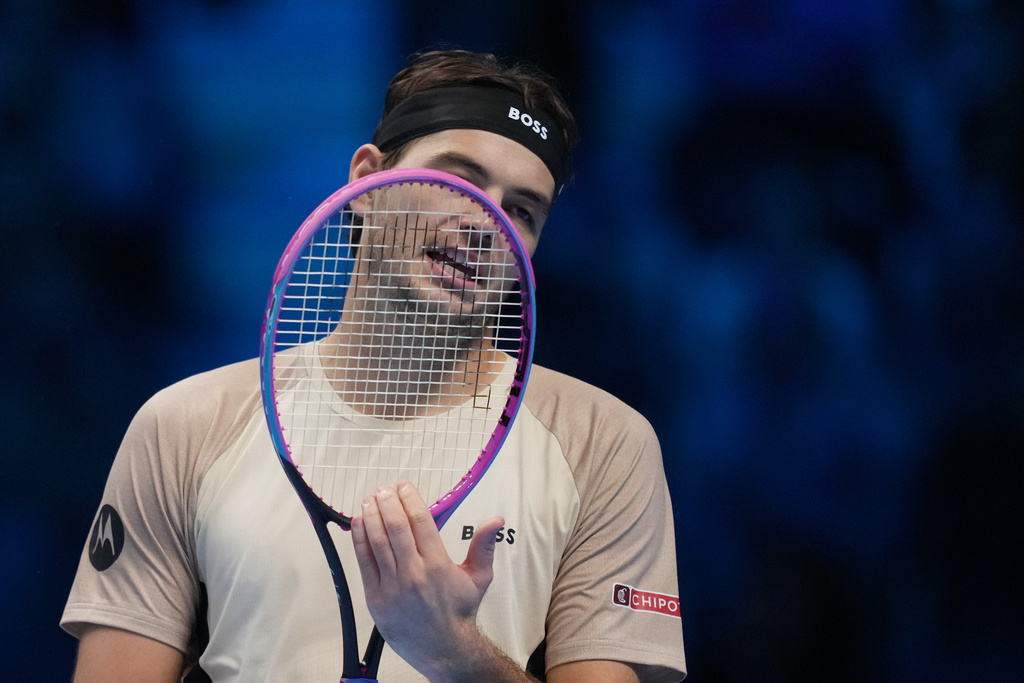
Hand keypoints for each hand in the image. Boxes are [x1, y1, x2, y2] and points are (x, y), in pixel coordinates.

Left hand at [351, 481, 504, 677]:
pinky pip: (364, 562)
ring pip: (378, 541)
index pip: (420, 521)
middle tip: (384, 490)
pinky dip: (359, 540)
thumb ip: (484, 545)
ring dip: (371, 516)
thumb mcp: (479, 577)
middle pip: (396, 527)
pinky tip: (359, 523)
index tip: (405, 487)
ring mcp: (392, 586)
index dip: (410, 499)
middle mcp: (414, 573)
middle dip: (388, 502)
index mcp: (437, 564)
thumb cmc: (458, 612)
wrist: (443, 648)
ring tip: (369, 499)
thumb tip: (496, 520)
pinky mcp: (376, 598)